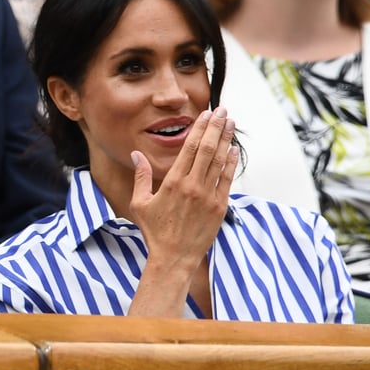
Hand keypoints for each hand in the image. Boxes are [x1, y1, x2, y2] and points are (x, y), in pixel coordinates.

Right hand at [127, 107, 238, 316]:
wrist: (174, 258)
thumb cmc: (155, 231)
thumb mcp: (140, 203)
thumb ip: (141, 176)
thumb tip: (136, 154)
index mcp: (172, 182)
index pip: (189, 148)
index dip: (199, 129)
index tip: (206, 115)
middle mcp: (192, 186)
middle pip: (207, 149)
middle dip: (216, 127)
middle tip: (222, 111)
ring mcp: (208, 196)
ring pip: (219, 161)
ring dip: (226, 140)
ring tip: (231, 123)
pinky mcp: (219, 207)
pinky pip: (227, 180)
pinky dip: (231, 163)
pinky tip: (234, 150)